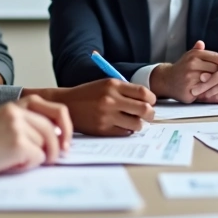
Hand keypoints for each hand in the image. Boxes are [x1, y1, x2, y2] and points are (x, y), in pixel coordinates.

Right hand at [0, 97, 69, 175]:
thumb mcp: (2, 122)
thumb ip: (26, 123)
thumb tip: (57, 137)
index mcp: (17, 104)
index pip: (56, 110)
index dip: (66, 127)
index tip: (65, 142)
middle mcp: (18, 112)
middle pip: (53, 130)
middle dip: (57, 148)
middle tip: (54, 160)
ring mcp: (18, 127)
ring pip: (45, 146)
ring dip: (36, 158)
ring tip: (16, 160)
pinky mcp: (18, 143)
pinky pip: (38, 158)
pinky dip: (28, 165)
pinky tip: (11, 164)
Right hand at [30, 79, 155, 135]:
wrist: (66, 104)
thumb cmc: (89, 94)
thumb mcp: (105, 84)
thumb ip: (125, 90)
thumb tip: (148, 100)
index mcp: (113, 85)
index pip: (144, 93)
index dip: (151, 99)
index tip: (150, 102)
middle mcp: (111, 100)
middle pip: (145, 109)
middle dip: (150, 114)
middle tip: (148, 115)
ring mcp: (106, 116)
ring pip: (137, 124)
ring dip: (138, 123)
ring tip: (132, 121)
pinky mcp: (102, 129)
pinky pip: (125, 132)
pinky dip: (126, 130)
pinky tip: (121, 125)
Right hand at [150, 40, 217, 102]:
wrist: (166, 80)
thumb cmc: (182, 67)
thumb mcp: (192, 56)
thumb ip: (206, 54)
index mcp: (194, 55)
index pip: (216, 57)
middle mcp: (192, 65)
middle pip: (215, 69)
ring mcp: (190, 78)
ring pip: (211, 81)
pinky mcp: (189, 90)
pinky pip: (204, 92)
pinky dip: (211, 92)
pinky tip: (217, 92)